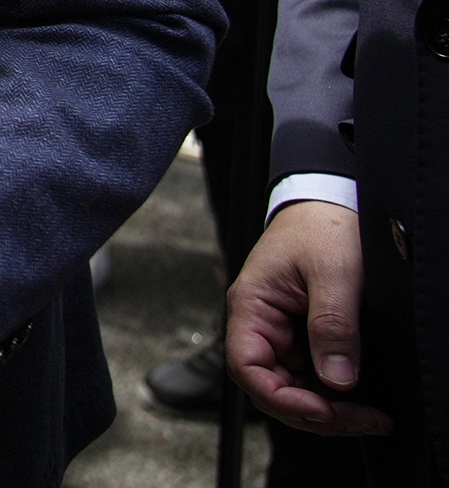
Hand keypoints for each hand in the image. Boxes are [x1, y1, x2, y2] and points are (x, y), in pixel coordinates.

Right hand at [227, 200, 392, 435]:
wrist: (331, 201)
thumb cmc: (323, 226)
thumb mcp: (333, 272)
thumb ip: (333, 326)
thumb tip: (338, 381)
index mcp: (252, 307)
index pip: (248, 369)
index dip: (284, 399)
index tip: (327, 410)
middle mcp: (261, 324)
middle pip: (272, 388)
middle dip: (316, 413)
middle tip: (366, 419)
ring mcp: (282, 332)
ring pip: (293, 388)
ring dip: (329, 409)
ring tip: (372, 415)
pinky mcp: (304, 335)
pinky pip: (312, 376)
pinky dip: (336, 394)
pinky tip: (364, 398)